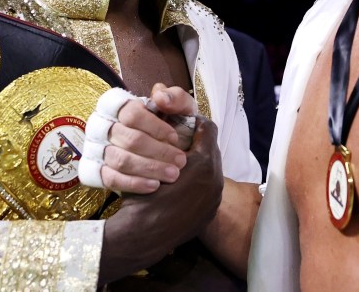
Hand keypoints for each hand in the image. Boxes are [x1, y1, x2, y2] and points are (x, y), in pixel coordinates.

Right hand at [80, 85, 197, 193]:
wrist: (156, 145)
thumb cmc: (166, 122)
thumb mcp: (176, 106)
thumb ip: (175, 97)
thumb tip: (161, 97)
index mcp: (116, 104)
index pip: (132, 114)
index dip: (156, 127)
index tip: (175, 138)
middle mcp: (101, 124)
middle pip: (130, 139)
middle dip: (159, 152)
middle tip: (181, 161)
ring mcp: (95, 148)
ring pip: (121, 160)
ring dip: (150, 169)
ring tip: (172, 174)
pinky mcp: (94, 170)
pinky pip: (111, 179)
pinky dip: (134, 183)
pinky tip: (154, 185)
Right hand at [99, 116, 223, 283]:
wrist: (142, 236)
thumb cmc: (143, 195)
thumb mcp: (150, 159)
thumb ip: (167, 142)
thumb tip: (170, 127)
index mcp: (205, 164)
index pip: (208, 129)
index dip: (195, 122)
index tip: (183, 122)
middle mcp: (216, 181)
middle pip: (211, 151)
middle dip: (197, 145)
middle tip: (179, 143)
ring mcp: (214, 200)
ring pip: (211, 171)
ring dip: (198, 165)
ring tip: (178, 165)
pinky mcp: (209, 214)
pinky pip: (208, 190)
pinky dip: (197, 184)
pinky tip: (180, 185)